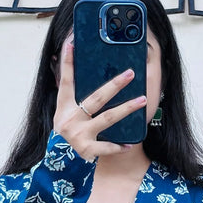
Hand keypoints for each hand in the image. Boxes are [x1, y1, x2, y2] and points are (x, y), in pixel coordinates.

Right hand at [53, 42, 146, 161]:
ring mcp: (79, 134)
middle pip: (96, 98)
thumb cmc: (69, 128)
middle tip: (130, 73)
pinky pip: (107, 147)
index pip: (66, 80)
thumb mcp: (65, 110)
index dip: (67, 62)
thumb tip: (65, 55)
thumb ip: (70, 89)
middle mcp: (71, 119)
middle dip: (114, 85)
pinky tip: (131, 143)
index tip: (71, 44)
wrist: (60, 159)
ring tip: (143, 99)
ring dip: (126, 108)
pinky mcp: (87, 150)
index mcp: (64, 106)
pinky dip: (119, 146)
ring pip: (107, 118)